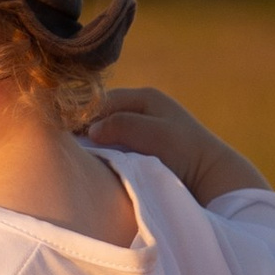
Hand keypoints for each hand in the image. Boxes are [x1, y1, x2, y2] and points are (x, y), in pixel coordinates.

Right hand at [84, 84, 266, 206]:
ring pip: (107, 131)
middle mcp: (141, 108)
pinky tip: (97, 163)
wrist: (210, 177)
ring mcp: (142, 127)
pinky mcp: (142, 146)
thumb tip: (92, 130)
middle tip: (69, 145)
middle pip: (101, 114)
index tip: (64, 133)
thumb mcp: (153, 133)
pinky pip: (116, 145)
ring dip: (96, 142)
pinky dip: (106, 152)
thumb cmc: (184, 151)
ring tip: (80, 156)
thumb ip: (122, 125)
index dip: (82, 115)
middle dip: (86, 128)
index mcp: (144, 97)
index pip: (101, 100)